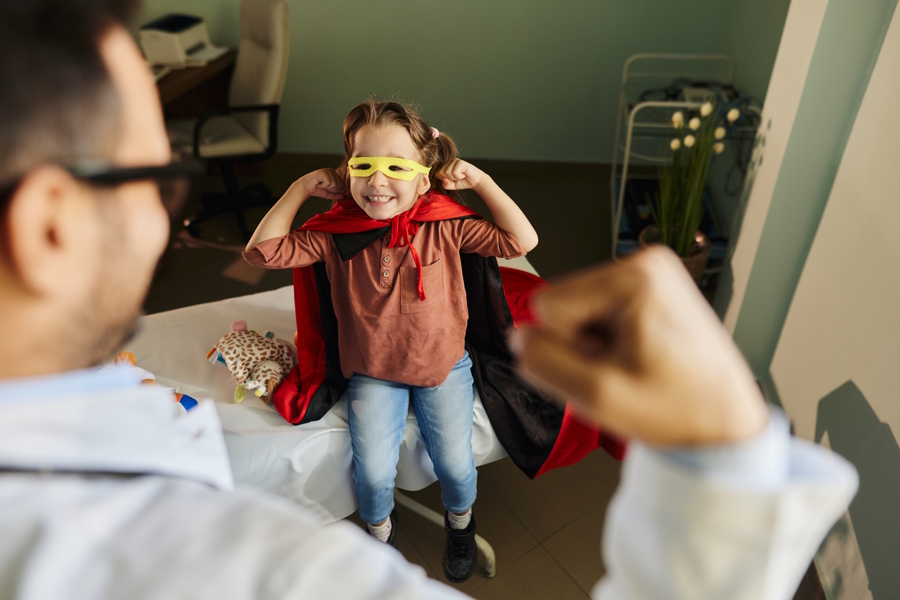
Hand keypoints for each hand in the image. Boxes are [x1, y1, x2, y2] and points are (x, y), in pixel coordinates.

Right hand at [297, 168, 344, 200]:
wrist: (306, 188)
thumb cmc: (317, 189)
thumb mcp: (329, 194)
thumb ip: (337, 195)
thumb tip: (345, 195)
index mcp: (334, 175)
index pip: (342, 185)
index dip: (335, 190)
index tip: (327, 188)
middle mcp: (332, 171)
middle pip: (340, 184)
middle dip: (331, 189)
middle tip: (323, 187)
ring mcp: (327, 170)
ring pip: (335, 184)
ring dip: (326, 188)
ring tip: (321, 185)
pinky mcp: (323, 172)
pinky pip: (329, 182)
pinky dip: (323, 186)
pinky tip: (318, 183)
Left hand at [435, 159, 486, 191]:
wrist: (475, 181)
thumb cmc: (463, 182)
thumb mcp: (452, 185)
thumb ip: (445, 184)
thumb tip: (444, 180)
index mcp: (445, 166)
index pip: (437, 174)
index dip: (445, 180)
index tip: (453, 180)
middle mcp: (449, 161)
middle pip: (441, 173)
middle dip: (450, 179)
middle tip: (457, 178)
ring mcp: (455, 160)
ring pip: (447, 173)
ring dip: (455, 178)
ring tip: (461, 176)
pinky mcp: (460, 162)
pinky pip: (454, 172)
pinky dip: (459, 176)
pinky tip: (464, 174)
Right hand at [510, 247, 767, 445]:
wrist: (724, 423)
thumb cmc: (680, 410)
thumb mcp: (597, 396)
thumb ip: (542, 363)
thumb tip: (519, 338)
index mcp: (635, 278)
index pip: (548, 305)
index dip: (567, 345)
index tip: (607, 365)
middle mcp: (648, 263)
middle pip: (565, 302)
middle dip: (583, 342)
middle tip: (622, 368)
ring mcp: (655, 272)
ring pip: (581, 307)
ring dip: (598, 342)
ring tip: (635, 363)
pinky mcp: (657, 285)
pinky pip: (603, 308)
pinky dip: (614, 337)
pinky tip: (641, 355)